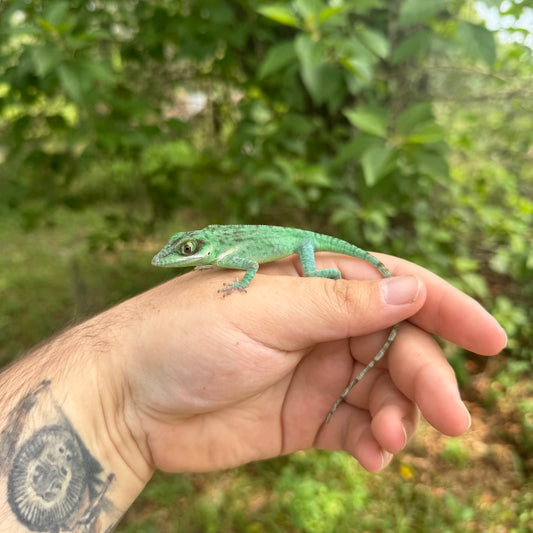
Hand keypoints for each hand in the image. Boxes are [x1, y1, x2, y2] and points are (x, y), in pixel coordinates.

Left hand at [111, 255, 505, 474]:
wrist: (127, 398)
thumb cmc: (185, 335)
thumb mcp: (267, 312)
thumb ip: (342, 304)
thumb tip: (412, 291)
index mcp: (314, 281)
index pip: (394, 286)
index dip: (446, 308)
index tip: (492, 339)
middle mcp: (321, 322)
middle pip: (398, 345)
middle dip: (428, 378)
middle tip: (452, 419)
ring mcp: (314, 370)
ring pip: (383, 389)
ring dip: (400, 415)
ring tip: (388, 439)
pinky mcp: (304, 415)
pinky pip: (356, 427)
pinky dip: (372, 442)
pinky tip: (370, 457)